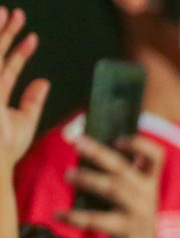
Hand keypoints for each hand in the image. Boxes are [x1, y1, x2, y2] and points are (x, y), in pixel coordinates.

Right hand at [0, 8, 46, 168]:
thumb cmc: (6, 150)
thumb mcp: (24, 123)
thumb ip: (32, 101)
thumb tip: (44, 82)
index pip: (7, 67)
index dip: (19, 51)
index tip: (33, 37)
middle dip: (4, 33)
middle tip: (14, 12)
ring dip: (0, 34)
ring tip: (9, 14)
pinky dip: (6, 54)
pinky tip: (15, 39)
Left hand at [57, 135, 163, 237]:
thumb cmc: (132, 217)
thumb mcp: (135, 194)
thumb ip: (120, 174)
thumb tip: (87, 149)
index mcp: (150, 181)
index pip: (156, 156)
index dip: (140, 145)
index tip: (119, 140)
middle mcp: (147, 194)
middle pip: (123, 169)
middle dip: (99, 153)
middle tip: (76, 142)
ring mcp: (139, 212)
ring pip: (113, 189)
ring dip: (88, 179)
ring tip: (68, 174)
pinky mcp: (127, 230)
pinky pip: (98, 221)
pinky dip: (76, 217)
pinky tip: (59, 213)